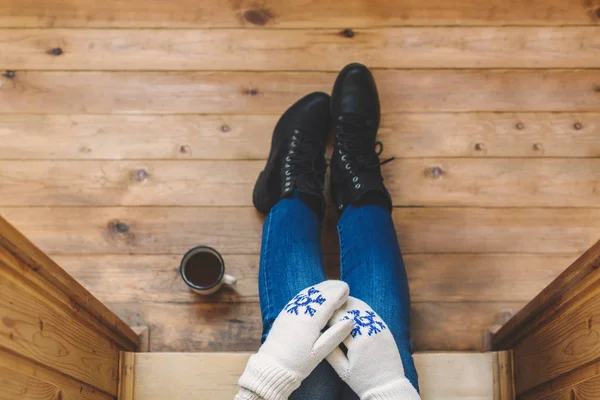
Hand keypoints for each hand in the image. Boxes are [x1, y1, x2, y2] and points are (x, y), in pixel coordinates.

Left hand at [237, 281, 354, 399]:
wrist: (272, 367)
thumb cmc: (298, 363)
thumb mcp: (320, 352)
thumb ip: (335, 335)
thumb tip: (351, 320)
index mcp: (310, 321)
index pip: (327, 301)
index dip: (338, 293)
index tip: (348, 289)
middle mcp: (299, 312)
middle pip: (317, 293)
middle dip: (331, 288)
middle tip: (343, 286)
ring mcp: (290, 311)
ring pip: (307, 293)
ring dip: (320, 288)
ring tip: (332, 287)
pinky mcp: (284, 313)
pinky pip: (299, 297)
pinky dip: (310, 292)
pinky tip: (315, 294)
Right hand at [327, 296, 419, 399]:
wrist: (388, 386)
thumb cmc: (363, 380)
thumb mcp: (342, 370)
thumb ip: (330, 351)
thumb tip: (318, 334)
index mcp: (359, 341)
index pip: (338, 319)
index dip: (325, 313)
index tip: (316, 312)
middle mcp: (371, 330)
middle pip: (349, 307)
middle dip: (335, 304)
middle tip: (323, 303)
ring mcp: (379, 327)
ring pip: (360, 306)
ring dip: (346, 302)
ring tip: (334, 303)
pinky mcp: (384, 327)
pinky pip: (369, 311)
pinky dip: (358, 307)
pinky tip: (348, 309)